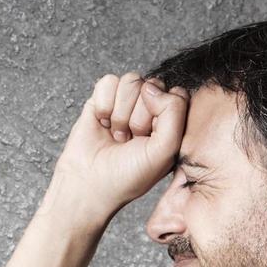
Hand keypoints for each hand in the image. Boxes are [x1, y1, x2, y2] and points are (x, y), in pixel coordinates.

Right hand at [41, 72, 189, 222]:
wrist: (90, 186)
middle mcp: (148, 110)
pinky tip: (102, 123)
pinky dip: (104, 104)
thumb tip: (150, 86)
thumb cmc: (129, 176)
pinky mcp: (101, 101)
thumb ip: (174, 111)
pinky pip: (108, 82)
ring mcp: (124, 104)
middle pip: (153, 84)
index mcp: (169, 122)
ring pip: (130, 80)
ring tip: (117, 134)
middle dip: (139, 116)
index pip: (176, 94)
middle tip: (131, 140)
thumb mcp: (165, 149)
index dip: (163, 113)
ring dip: (121, 112)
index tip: (151, 139)